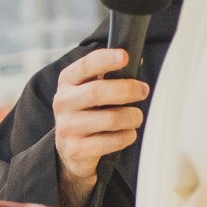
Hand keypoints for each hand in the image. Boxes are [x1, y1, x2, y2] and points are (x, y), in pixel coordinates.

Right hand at [52, 47, 148, 206]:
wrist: (70, 147)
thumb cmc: (88, 111)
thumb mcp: (90, 88)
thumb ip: (110, 74)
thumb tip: (136, 62)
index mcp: (68, 82)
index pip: (85, 66)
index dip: (105, 59)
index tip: (125, 57)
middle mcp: (63, 102)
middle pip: (97, 92)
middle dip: (127, 89)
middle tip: (142, 91)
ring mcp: (67, 127)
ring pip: (110, 119)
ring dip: (132, 116)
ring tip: (135, 117)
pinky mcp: (77, 149)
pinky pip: (113, 141)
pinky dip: (127, 136)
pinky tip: (126, 133)